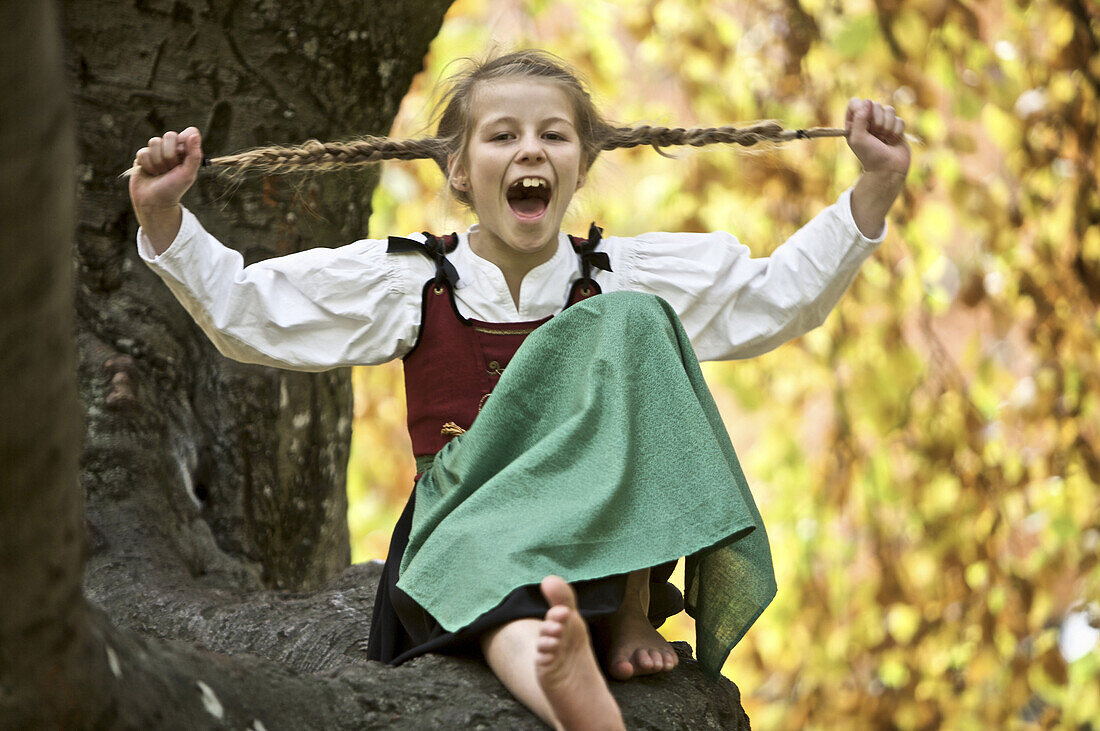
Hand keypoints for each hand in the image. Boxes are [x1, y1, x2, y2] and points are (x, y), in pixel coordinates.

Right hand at [128, 127, 201, 253]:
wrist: (154, 202)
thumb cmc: (174, 189)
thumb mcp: (188, 174)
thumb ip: (194, 155)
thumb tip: (195, 134)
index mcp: (187, 152)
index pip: (189, 132)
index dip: (184, 142)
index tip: (182, 156)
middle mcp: (172, 149)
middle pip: (170, 135)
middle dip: (170, 155)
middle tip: (170, 169)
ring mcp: (157, 152)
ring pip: (154, 142)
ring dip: (158, 161)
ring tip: (160, 173)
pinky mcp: (143, 156)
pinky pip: (143, 151)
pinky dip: (147, 165)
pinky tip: (149, 173)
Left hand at [845, 99, 909, 177]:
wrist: (888, 169)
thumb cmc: (870, 155)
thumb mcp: (858, 138)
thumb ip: (859, 118)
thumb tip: (867, 101)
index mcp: (854, 123)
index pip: (855, 102)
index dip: (861, 109)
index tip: (864, 121)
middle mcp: (867, 121)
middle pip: (875, 104)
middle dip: (877, 121)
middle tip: (875, 136)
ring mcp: (882, 122)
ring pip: (889, 110)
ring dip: (888, 127)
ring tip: (884, 139)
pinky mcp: (896, 126)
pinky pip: (900, 119)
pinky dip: (897, 131)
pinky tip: (892, 141)